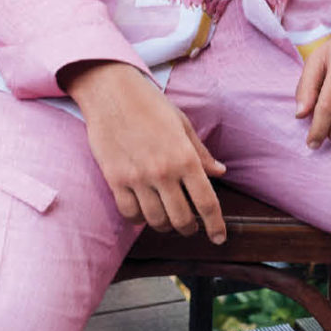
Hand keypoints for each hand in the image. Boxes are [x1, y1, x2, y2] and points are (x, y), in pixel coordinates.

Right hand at [60, 60, 229, 243]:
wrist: (111, 91)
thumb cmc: (150, 104)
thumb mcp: (182, 124)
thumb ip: (200, 153)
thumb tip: (219, 172)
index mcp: (185, 157)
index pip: (207, 203)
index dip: (216, 226)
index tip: (219, 238)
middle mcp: (163, 171)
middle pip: (182, 219)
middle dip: (189, 228)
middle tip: (190, 227)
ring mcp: (137, 177)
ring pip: (155, 221)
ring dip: (164, 226)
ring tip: (167, 220)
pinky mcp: (114, 179)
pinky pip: (129, 212)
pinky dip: (139, 219)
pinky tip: (143, 212)